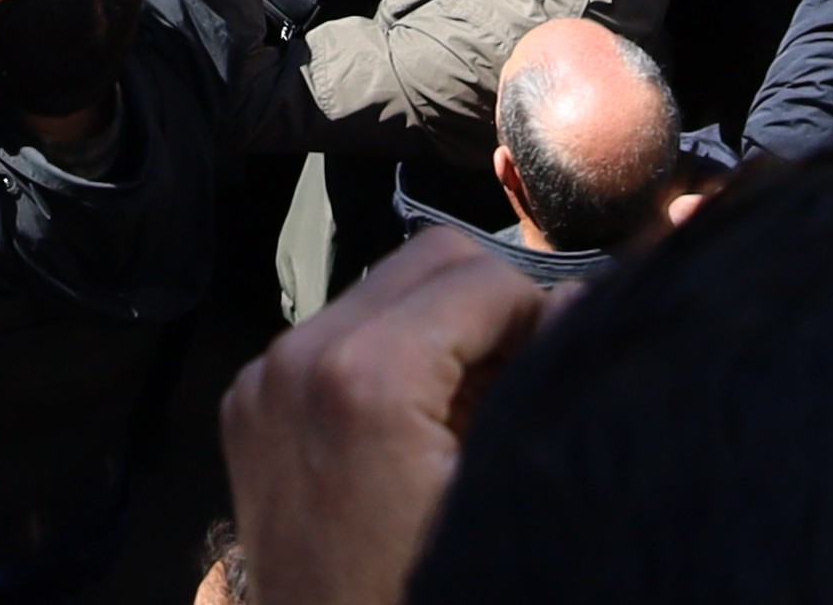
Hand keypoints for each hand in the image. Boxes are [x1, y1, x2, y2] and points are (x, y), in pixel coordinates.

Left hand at [217, 228, 561, 604]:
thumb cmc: (422, 595)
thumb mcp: (502, 495)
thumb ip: (542, 387)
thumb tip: (582, 308)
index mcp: (365, 377)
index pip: (482, 278)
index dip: (543, 313)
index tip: (570, 360)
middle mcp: (300, 358)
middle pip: (427, 261)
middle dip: (493, 307)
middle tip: (530, 377)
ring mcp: (265, 380)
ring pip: (381, 290)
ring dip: (442, 327)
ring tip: (479, 409)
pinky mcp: (250, 405)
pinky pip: (335, 333)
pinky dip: (389, 354)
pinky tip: (423, 424)